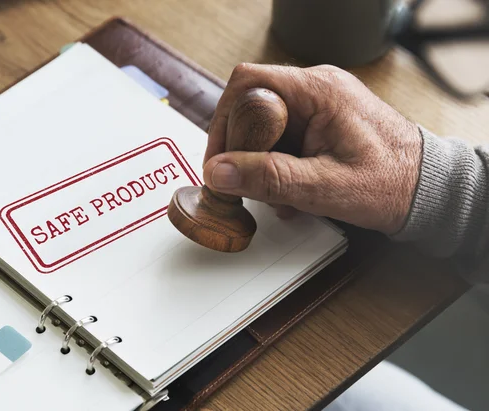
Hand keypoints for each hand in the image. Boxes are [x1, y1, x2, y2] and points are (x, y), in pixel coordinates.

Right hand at [202, 63, 422, 234]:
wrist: (427, 190)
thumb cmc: (391, 183)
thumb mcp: (324, 187)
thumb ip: (268, 178)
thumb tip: (219, 172)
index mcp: (319, 91)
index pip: (248, 85)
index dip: (224, 122)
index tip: (219, 160)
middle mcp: (317, 89)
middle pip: (252, 107)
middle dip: (243, 150)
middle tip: (246, 184)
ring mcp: (319, 105)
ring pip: (265, 127)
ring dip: (261, 163)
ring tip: (279, 194)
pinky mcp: (320, 122)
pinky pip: (283, 137)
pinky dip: (277, 165)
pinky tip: (291, 190)